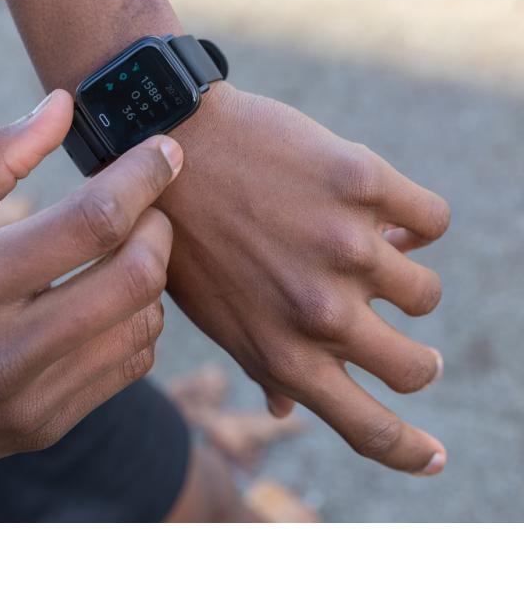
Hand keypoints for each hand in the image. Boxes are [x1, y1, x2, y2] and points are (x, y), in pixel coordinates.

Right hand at [0, 90, 182, 497]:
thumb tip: (61, 105)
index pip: (91, 223)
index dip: (141, 177)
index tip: (164, 151)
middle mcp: (3, 353)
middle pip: (136, 278)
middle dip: (158, 228)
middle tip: (146, 206)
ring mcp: (30, 401)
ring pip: (144, 325)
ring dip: (151, 276)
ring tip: (122, 251)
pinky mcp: (46, 427)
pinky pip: (130, 366)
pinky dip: (136, 321)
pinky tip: (107, 300)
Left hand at [161, 84, 449, 474]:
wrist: (169, 144)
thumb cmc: (186, 238)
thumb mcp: (213, 315)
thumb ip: (260, 364)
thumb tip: (284, 411)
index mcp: (281, 355)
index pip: (368, 428)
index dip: (412, 452)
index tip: (435, 459)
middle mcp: (320, 313)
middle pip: (415, 370)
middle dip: (415, 363)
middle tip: (401, 342)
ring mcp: (346, 248)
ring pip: (425, 292)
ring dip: (401, 279)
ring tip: (363, 254)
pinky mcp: (362, 185)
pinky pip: (431, 222)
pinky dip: (411, 221)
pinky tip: (377, 211)